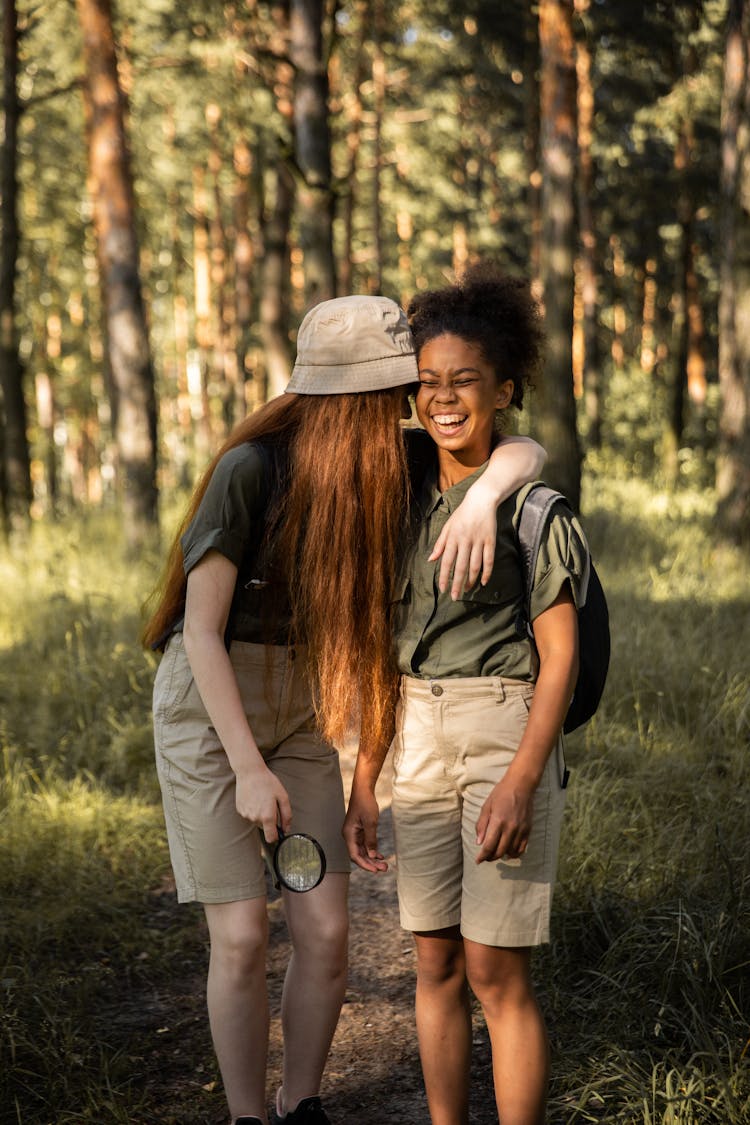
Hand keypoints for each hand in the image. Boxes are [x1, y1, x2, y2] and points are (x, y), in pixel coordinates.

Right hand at [235, 766, 291, 843]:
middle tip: (271, 804)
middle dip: (269, 819)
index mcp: (267, 816)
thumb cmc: (268, 783)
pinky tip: (254, 797)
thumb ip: (287, 815)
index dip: (276, 836)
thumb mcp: (283, 797)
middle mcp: (255, 818)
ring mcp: (246, 814)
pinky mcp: (240, 810)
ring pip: (256, 820)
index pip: (271, 838)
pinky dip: (253, 809)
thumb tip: (286, 829)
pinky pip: (249, 814)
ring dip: (260, 814)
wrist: (250, 772)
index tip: (279, 831)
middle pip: (265, 827)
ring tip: (262, 798)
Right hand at [343, 787, 387, 872]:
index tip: (376, 870)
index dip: (365, 865)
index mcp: (348, 834)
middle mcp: (349, 836)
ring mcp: (354, 834)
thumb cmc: (365, 803)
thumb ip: (370, 840)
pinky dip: (372, 850)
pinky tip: (380, 856)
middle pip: (359, 855)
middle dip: (371, 863)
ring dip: (372, 858)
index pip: (355, 855)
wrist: (363, 790)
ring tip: (384, 865)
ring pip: (363, 851)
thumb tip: (372, 855)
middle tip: (384, 869)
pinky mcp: (359, 831)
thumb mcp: (370, 822)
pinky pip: (365, 844)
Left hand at [429, 477, 496, 598]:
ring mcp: (479, 541)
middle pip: (461, 567)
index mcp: (452, 538)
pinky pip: (489, 560)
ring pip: (475, 566)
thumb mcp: (447, 526)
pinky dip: (487, 572)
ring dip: (471, 580)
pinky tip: (483, 582)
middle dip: (457, 584)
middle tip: (455, 597)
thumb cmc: (462, 514)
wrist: (481, 500)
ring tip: (467, 590)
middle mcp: (465, 541)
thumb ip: (440, 544)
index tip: (443, 589)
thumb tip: (431, 560)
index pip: (447, 561)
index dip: (445, 577)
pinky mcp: (490, 541)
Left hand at [475, 774, 534, 862]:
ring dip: (502, 855)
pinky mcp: (528, 830)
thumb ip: (482, 825)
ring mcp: (521, 830)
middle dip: (491, 857)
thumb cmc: (501, 794)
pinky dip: (514, 853)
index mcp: (498, 821)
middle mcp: (510, 828)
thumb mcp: (486, 806)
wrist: (521, 786)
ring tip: (496, 853)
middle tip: (486, 857)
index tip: (478, 861)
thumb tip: (479, 842)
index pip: (489, 845)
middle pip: (500, 851)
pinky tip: (509, 852)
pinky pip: (522, 848)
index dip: (482, 856)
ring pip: (511, 852)